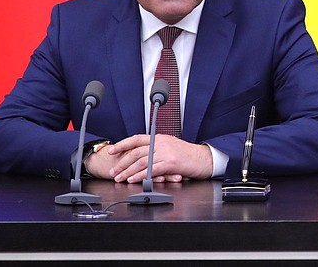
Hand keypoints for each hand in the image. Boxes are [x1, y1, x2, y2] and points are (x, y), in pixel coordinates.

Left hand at [93, 134, 212, 182]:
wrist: (205, 159)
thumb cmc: (190, 156)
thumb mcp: (172, 147)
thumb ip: (158, 149)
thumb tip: (145, 156)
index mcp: (160, 138)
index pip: (137, 139)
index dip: (123, 144)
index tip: (112, 150)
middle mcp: (161, 143)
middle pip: (136, 152)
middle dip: (121, 162)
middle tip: (113, 171)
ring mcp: (165, 152)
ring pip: (140, 161)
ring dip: (127, 171)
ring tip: (119, 178)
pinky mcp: (170, 163)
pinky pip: (150, 170)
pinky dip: (140, 176)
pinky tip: (133, 180)